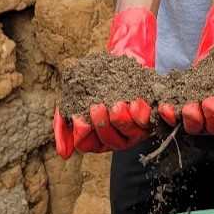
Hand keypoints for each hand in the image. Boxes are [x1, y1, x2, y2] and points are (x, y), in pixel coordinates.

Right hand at [53, 8, 156, 158]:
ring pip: (130, 134)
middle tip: (98, 107)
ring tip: (117, 105)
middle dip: (104, 125)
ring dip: (123, 121)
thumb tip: (63, 154)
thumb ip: (63, 126)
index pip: (88, 145)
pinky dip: (142, 113)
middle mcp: (116, 137)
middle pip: (110, 141)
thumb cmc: (91, 84)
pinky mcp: (150, 115)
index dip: (83, 135)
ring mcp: (135, 128)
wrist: (114, 59)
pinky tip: (135, 103)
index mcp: (96, 137)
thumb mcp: (71, 101)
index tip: (80, 118)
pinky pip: (148, 120)